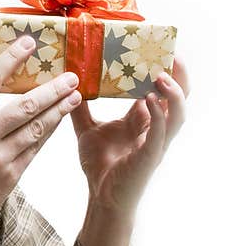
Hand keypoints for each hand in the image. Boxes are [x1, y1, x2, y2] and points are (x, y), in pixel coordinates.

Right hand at [0, 36, 84, 235]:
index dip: (11, 58)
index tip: (29, 43)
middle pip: (25, 105)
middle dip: (52, 89)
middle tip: (71, 76)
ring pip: (36, 127)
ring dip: (58, 110)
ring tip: (74, 96)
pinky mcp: (10, 175)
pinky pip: (35, 148)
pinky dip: (49, 133)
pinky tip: (60, 120)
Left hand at [70, 55, 189, 216]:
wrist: (101, 198)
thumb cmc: (100, 165)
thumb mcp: (86, 129)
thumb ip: (79, 108)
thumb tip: (66, 83)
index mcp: (142, 120)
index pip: (157, 90)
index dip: (160, 69)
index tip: (155, 47)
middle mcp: (154, 129)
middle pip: (177, 98)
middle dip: (179, 75)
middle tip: (172, 53)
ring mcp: (156, 143)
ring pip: (178, 114)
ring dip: (174, 94)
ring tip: (163, 74)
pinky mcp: (151, 157)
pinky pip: (161, 134)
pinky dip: (160, 116)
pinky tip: (149, 100)